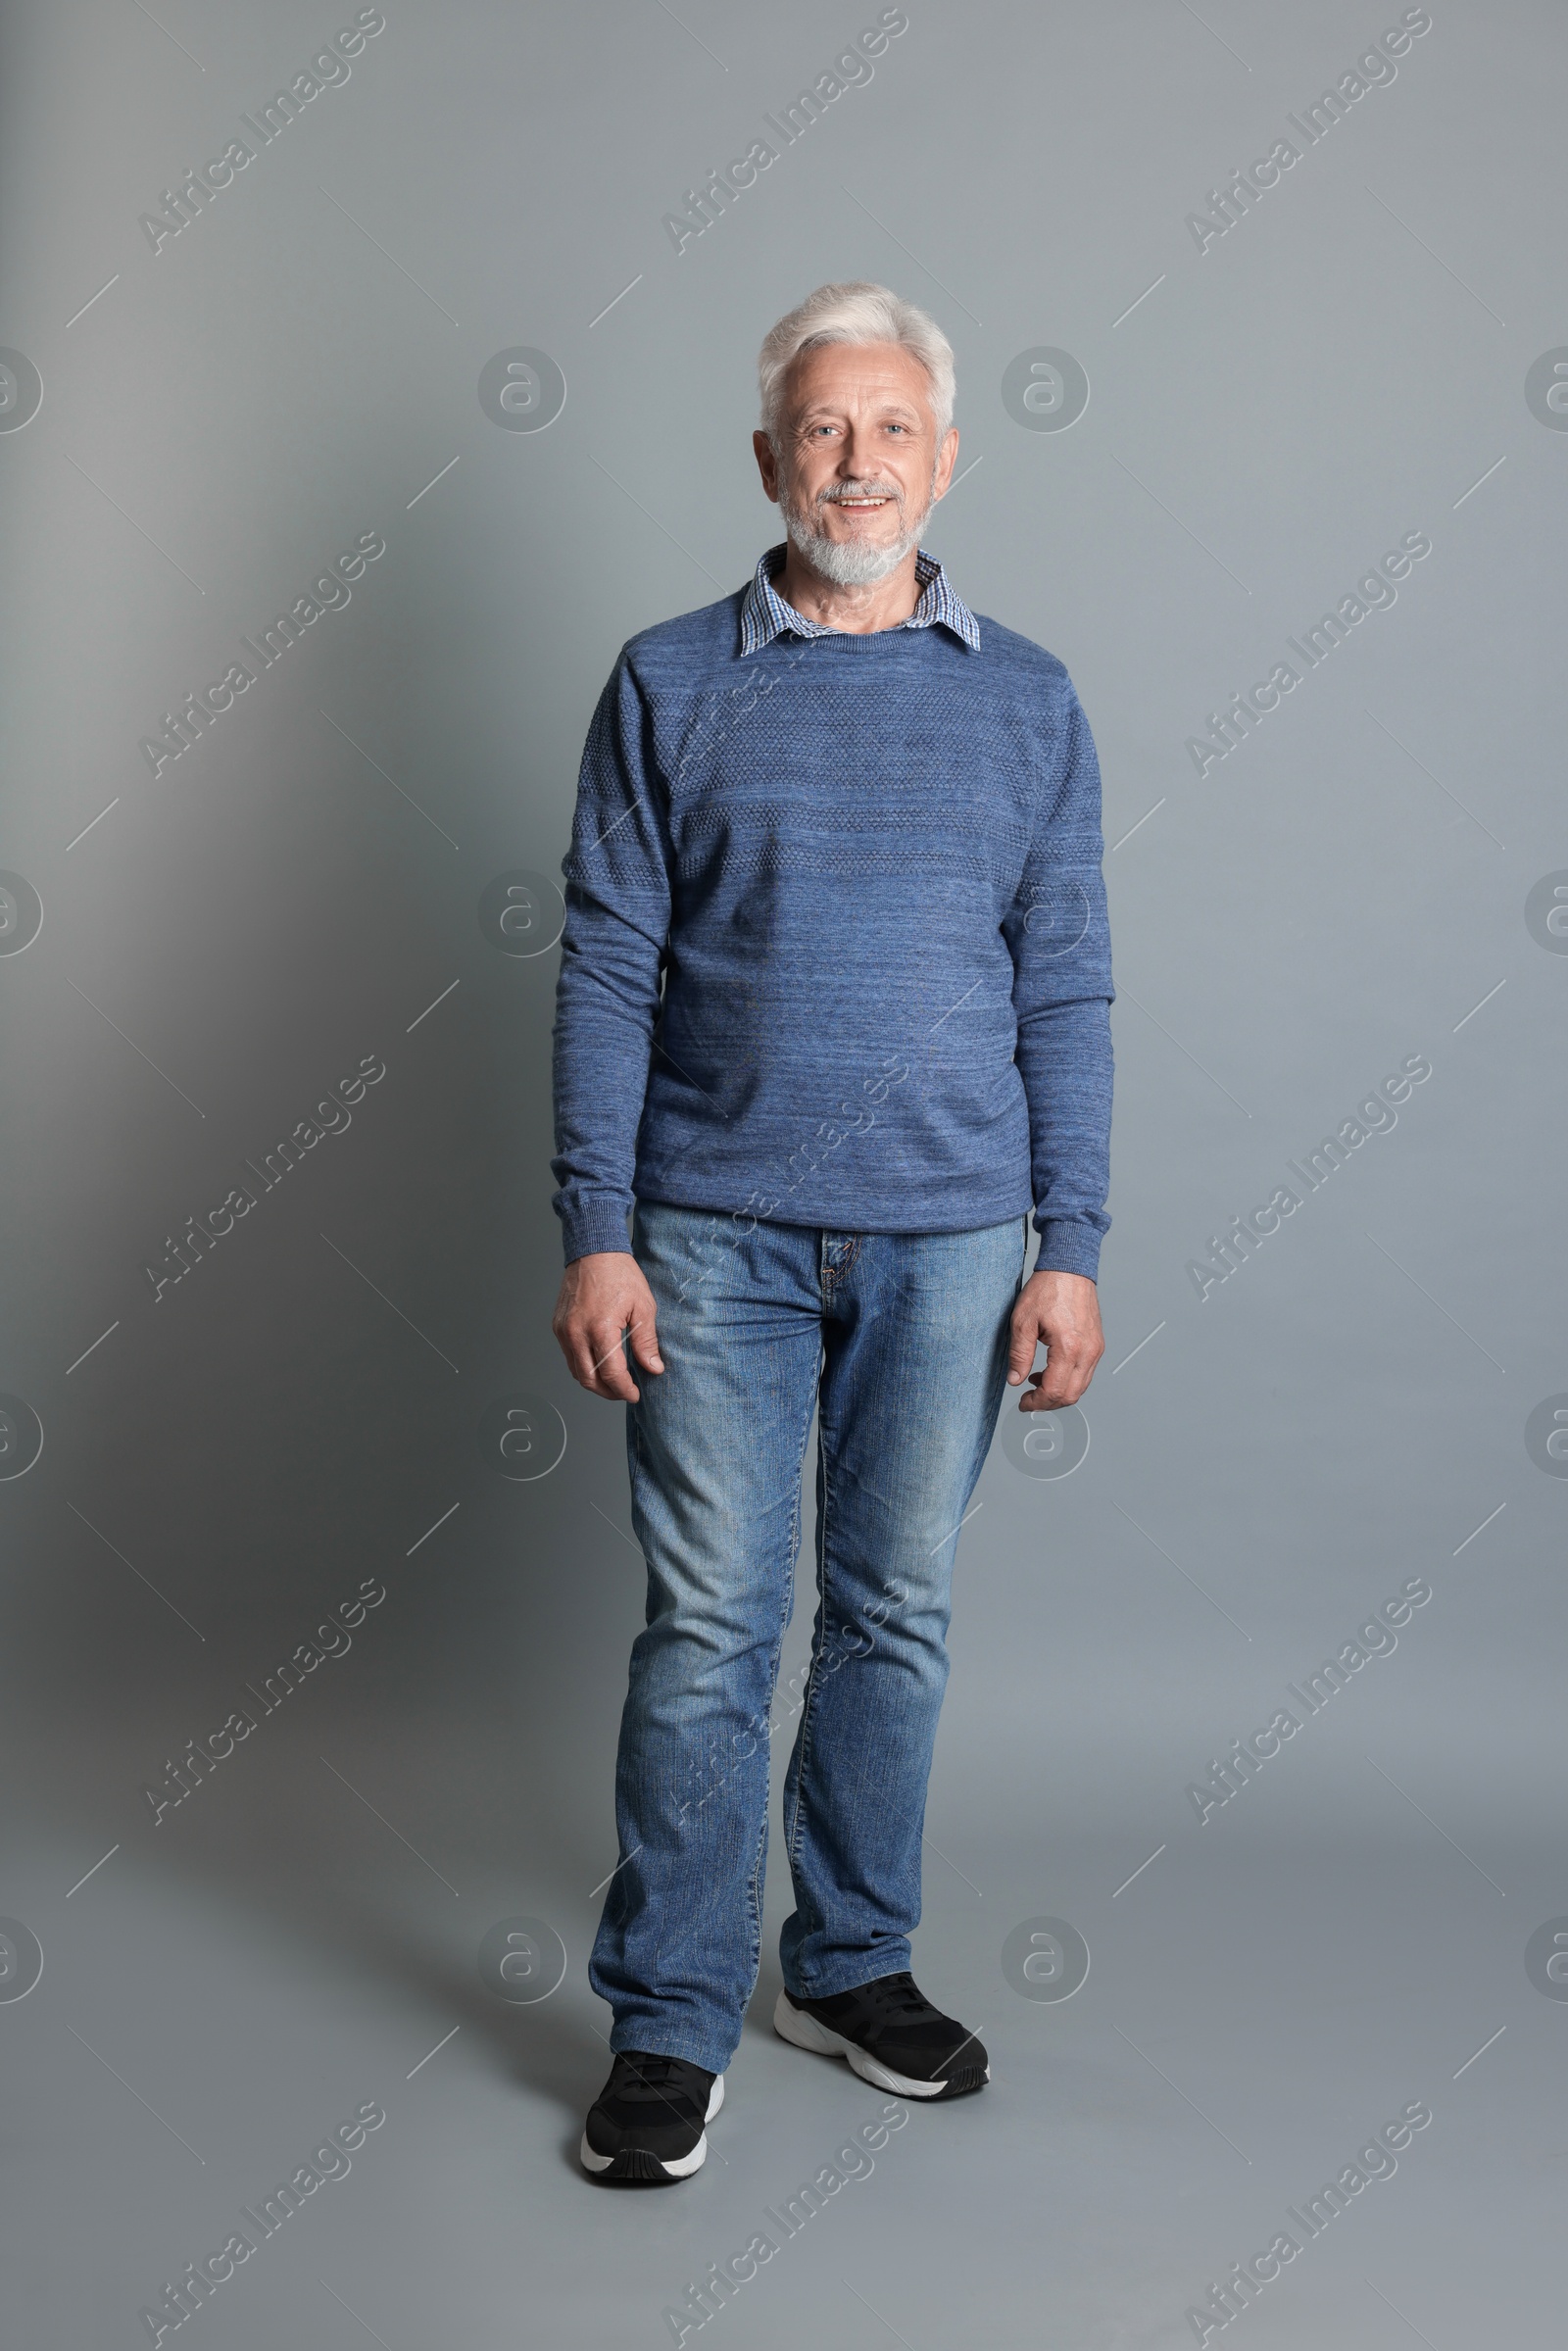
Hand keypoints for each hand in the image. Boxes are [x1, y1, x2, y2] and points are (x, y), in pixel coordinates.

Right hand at [551, 1252, 663, 1401]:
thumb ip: (647, 1342)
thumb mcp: (643, 1307)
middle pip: (589, 1379)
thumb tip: (653, 1368)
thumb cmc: (619, 1274)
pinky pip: (569, 1356)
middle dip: (608, 1392)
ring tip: (613, 1382)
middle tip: (624, 1392)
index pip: (611, 1373)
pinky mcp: (558, 1326)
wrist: (594, 1250)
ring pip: (576, 1371)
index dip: (624, 1389)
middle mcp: (576, 1333)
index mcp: (599, 1329)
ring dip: (594, 1382)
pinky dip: (583, 1366)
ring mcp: (564, 1330)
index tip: (634, 1394)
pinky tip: (599, 1364)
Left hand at [1007, 1269, 1102, 1410]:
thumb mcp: (1022, 1322)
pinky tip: (1050, 1371)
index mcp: (1069, 1348)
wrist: (1069, 1268)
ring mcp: (1096, 1348)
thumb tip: (1015, 1380)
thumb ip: (1019, 1355)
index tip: (1023, 1403)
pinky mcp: (1097, 1344)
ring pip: (1081, 1387)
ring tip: (1036, 1382)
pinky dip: (1069, 1380)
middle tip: (1029, 1399)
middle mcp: (1088, 1351)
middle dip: (1048, 1403)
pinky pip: (1085, 1373)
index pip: (1055, 1391)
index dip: (1037, 1402)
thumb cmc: (1048, 1289)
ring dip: (1059, 1392)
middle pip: (1071, 1395)